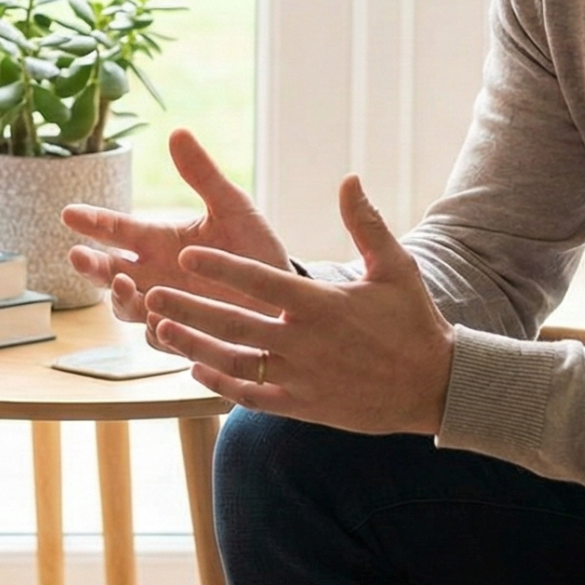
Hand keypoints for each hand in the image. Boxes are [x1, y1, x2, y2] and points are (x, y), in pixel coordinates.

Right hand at [63, 128, 290, 332]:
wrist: (286, 294)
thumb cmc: (255, 248)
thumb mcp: (233, 207)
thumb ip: (203, 175)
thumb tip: (177, 131)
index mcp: (159, 242)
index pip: (117, 230)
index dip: (92, 222)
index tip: (69, 213)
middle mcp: (154, 276)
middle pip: (109, 273)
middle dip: (91, 266)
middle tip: (78, 255)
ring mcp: (167, 309)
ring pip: (127, 308)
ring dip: (120, 297)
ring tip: (125, 284)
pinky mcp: (186, 336)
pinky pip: (162, 338)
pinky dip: (157, 330)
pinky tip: (160, 321)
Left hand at [143, 175, 454, 435]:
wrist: (435, 386)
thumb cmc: (413, 321)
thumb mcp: (394, 267)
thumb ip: (365, 223)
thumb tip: (349, 178)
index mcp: (321, 305)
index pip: (261, 283)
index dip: (221, 269)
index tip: (187, 255)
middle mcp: (304, 342)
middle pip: (235, 323)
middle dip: (190, 307)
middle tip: (150, 292)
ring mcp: (301, 377)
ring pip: (235, 361)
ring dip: (194, 345)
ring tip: (159, 328)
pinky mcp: (303, 405)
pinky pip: (253, 396)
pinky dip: (221, 385)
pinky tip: (195, 370)